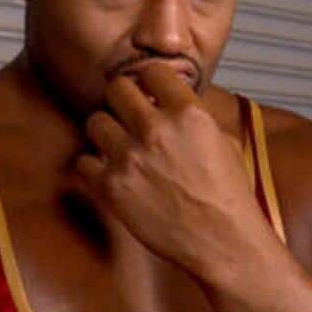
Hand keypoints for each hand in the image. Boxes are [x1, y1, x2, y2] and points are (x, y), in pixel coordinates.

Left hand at [75, 64, 275, 276]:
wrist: (222, 240)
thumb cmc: (229, 196)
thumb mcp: (224, 141)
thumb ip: (193, 117)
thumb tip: (170, 102)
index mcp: (189, 114)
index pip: (153, 71)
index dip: (152, 81)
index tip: (151, 91)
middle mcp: (156, 130)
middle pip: (116, 88)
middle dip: (124, 100)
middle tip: (129, 113)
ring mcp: (129, 158)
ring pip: (95, 121)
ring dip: (107, 131)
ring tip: (122, 146)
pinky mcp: (110, 187)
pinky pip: (83, 161)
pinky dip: (95, 167)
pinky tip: (115, 173)